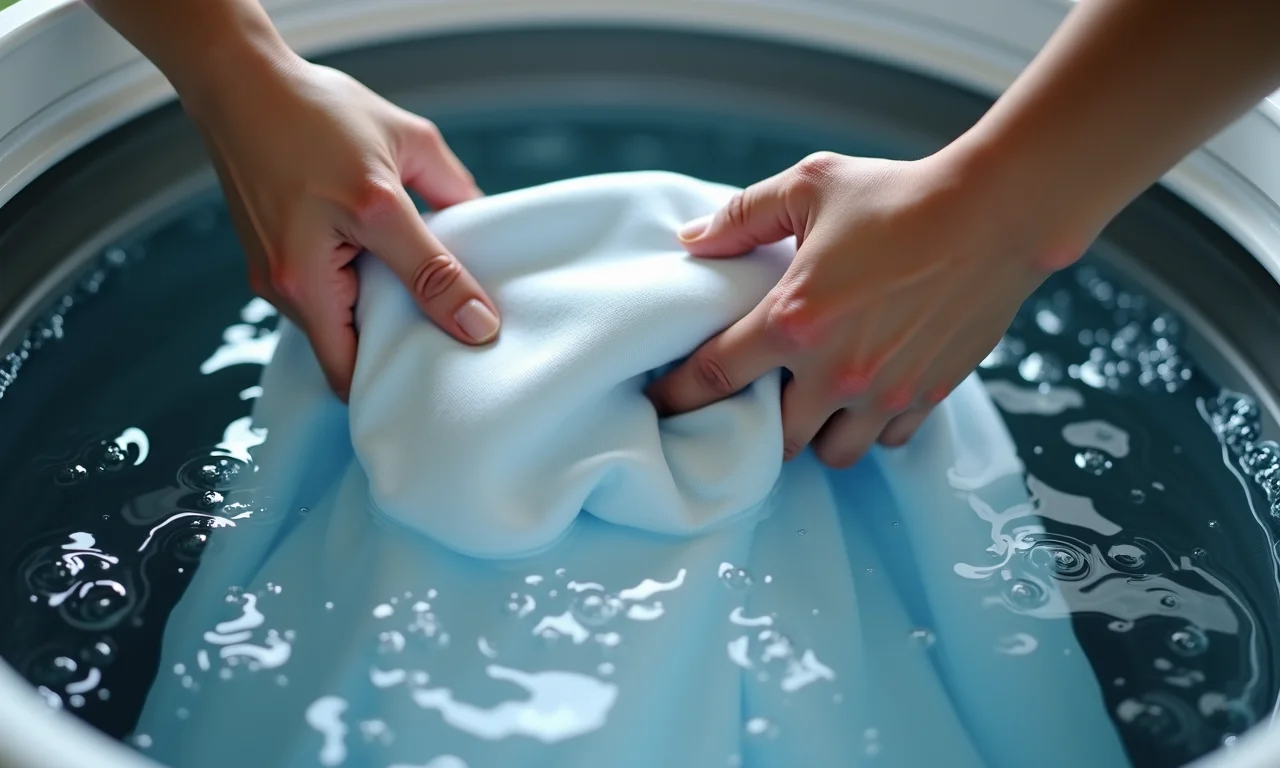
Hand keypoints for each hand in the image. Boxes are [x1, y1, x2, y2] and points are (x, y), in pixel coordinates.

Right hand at [188, 53, 498, 399]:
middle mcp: (295, 274)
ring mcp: (273, 280)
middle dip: (396, 358)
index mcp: (343, 236)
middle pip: (353, 360)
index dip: (439, 342)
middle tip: (445, 344)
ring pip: (335, 341)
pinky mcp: (266, 275)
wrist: (237, 85)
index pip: (394, 326)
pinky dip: (350, 310)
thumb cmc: (316, 109)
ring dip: (372, 334)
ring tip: (414, 309)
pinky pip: (319, 314)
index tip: (479, 338)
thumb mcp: (405, 142)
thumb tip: (487, 232)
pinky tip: (378, 284)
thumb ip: (451, 192)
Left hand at [646, 150, 1088, 467]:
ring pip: (831, 454)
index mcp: (793, 320)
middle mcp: (834, 371)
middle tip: (760, 394)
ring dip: (816, 433)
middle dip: (759, 421)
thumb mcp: (810, 186)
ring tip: (816, 399)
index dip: (677, 395)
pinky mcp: (926, 398)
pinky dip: (870, 426)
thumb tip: (690, 242)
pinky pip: (885, 441)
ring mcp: (884, 393)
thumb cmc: (899, 195)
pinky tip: (867, 390)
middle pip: (773, 437)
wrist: (997, 213)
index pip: (712, 376)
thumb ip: (742, 216)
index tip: (660, 405)